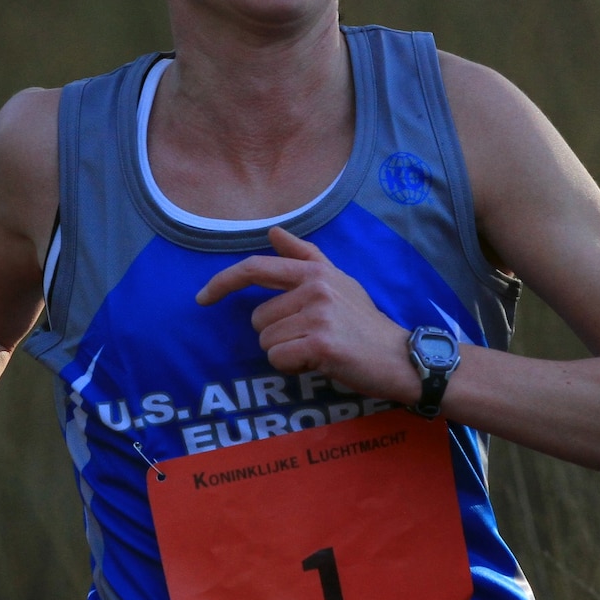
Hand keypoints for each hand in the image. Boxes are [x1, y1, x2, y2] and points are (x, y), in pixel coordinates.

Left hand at [195, 227, 415, 403]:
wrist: (398, 357)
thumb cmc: (363, 322)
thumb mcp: (338, 281)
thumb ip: (304, 256)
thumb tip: (272, 232)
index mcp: (314, 271)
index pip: (256, 269)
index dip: (222, 283)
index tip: (201, 298)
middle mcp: (315, 288)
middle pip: (258, 319)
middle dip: (277, 334)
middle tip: (312, 337)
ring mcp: (318, 315)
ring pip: (266, 342)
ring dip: (286, 353)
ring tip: (318, 350)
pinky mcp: (320, 344)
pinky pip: (278, 359)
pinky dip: (293, 368)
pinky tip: (319, 363)